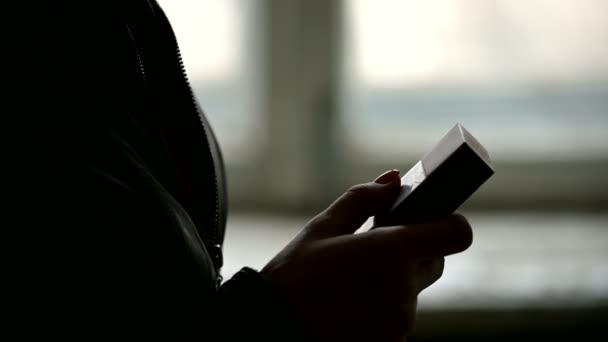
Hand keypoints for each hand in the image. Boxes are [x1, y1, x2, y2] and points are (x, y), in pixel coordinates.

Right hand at [261, 170, 472, 340]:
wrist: (273, 331)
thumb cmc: (291, 279)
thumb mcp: (321, 229)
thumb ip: (362, 200)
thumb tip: (393, 179)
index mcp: (391, 252)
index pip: (456, 233)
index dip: (448, 222)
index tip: (424, 219)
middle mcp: (404, 289)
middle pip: (435, 260)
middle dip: (413, 249)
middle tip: (375, 247)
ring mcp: (400, 321)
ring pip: (413, 288)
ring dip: (394, 279)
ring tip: (352, 279)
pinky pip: (399, 314)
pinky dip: (383, 304)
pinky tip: (350, 301)